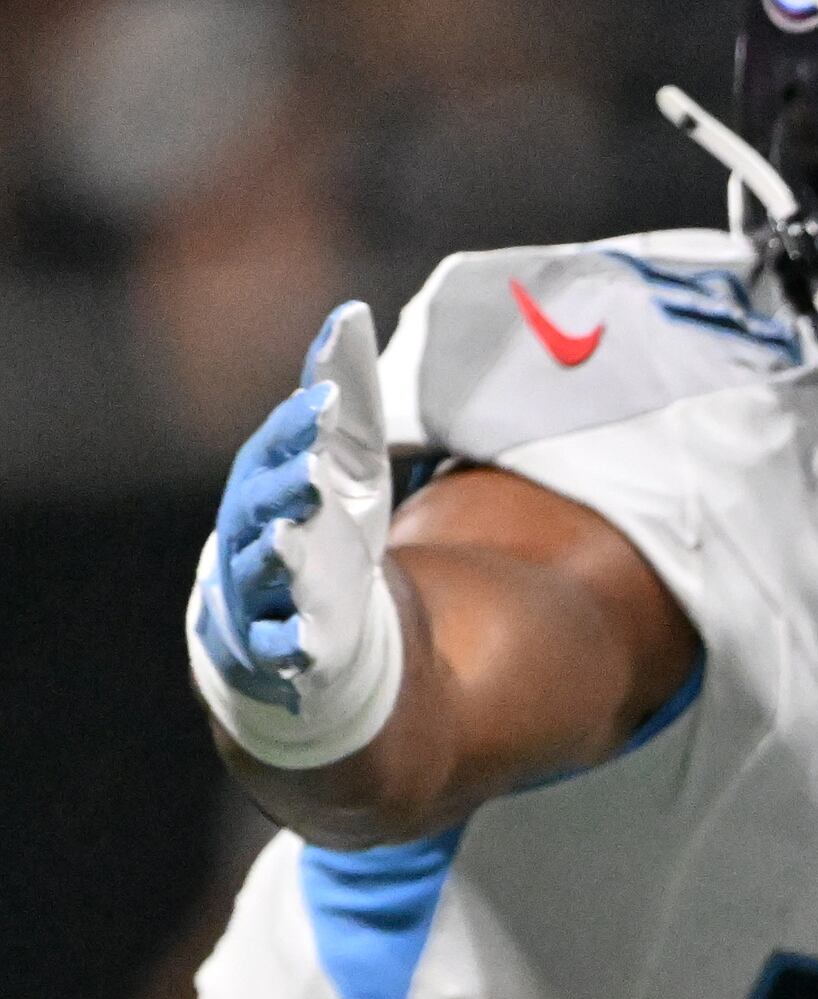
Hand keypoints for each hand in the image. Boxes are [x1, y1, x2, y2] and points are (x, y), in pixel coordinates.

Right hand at [187, 301, 406, 769]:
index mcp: (268, 484)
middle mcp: (254, 533)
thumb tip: (349, 316)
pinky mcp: (275, 649)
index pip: (279, 448)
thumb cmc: (320, 524)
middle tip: (310, 471)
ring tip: (291, 542)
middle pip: (262, 506)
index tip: (328, 401)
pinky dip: (284, 648)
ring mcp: (260, 593)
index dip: (300, 426)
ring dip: (274, 557)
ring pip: (261, 573)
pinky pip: (275, 649)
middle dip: (283, 488)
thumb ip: (343, 399)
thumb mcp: (343, 463)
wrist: (295, 618)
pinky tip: (300, 648)